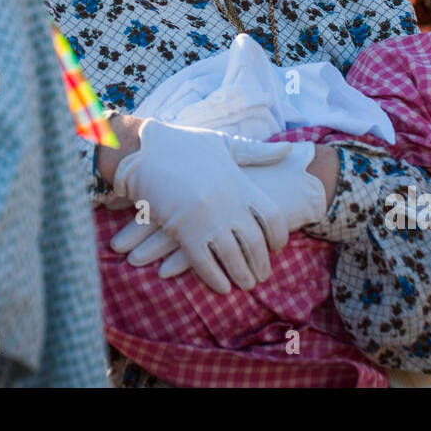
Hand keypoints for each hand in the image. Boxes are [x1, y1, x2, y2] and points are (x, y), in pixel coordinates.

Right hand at [118, 141, 324, 279]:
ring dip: (241, 274)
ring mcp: (207, 219)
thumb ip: (256, 152)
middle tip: (262, 275)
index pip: (272, 217)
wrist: (142, 149)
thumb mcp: (224, 144)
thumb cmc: (182, 143)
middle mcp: (228, 204)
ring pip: (233, 257)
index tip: (276, 246)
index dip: (278, 236)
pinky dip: (215, 278)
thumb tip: (288, 150)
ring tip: (245, 284)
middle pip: (255, 242)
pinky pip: (205, 264)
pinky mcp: (184, 231)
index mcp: (240, 183)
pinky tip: (222, 287)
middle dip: (260, 262)